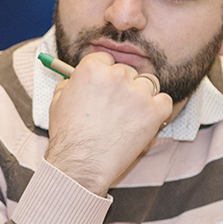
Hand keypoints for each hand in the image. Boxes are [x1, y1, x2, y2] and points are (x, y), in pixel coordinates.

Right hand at [44, 52, 172, 194]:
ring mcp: (138, 93)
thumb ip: (71, 84)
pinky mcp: (154, 111)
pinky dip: (158, 110)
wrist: (81, 164)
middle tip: (116, 107)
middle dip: (123, 87)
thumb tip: (77, 78)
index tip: (105, 87)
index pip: (106, 59)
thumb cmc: (68, 137)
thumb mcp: (57, 102)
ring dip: (142, 96)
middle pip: (128, 71)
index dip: (105, 74)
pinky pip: (164, 101)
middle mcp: (116, 75)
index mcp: (92, 68)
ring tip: (129, 116)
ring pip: (148, 84)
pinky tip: (145, 121)